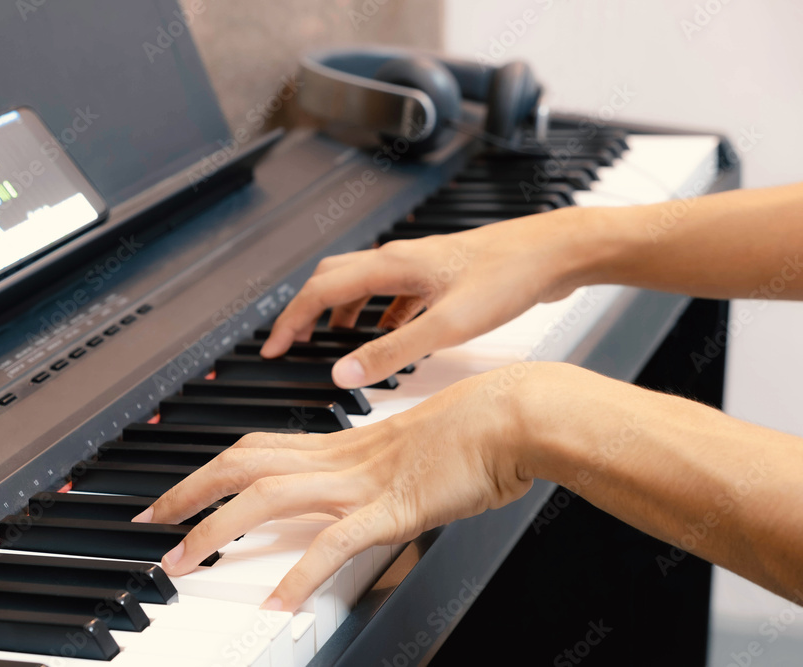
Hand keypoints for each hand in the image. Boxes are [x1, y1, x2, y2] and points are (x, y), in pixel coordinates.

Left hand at [132, 364, 542, 611]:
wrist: (516, 415)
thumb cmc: (476, 429)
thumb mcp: (411, 454)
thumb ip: (375, 477)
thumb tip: (355, 502)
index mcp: (344, 446)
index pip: (257, 450)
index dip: (209, 468)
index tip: (180, 490)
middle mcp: (342, 459)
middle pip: (243, 464)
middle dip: (189, 491)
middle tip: (151, 521)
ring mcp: (364, 482)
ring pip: (269, 497)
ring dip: (217, 530)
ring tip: (182, 562)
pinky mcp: (394, 508)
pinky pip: (335, 543)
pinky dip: (300, 572)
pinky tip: (277, 602)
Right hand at [259, 209, 587, 387]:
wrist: (555, 253)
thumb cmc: (509, 277)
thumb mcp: (446, 325)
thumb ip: (391, 350)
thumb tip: (343, 373)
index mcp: (391, 265)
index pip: (320, 290)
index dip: (290, 321)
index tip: (273, 347)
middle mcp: (399, 259)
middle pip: (333, 279)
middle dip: (307, 311)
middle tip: (293, 342)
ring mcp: (420, 265)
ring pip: (363, 284)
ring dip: (341, 312)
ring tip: (334, 343)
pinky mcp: (440, 275)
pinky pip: (394, 292)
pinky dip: (378, 314)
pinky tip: (390, 334)